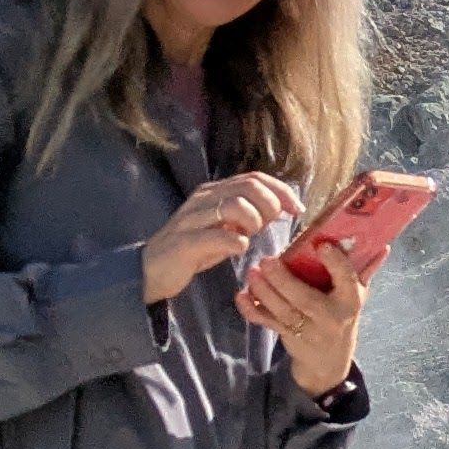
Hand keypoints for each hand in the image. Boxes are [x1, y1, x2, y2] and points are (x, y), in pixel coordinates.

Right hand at [141, 171, 300, 304]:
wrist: (150, 270)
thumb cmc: (194, 249)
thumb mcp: (223, 227)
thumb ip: (248, 215)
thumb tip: (281, 207)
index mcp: (213, 192)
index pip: (254, 178)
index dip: (281, 190)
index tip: (297, 208)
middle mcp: (202, 199)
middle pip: (249, 187)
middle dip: (270, 205)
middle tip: (269, 225)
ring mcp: (192, 219)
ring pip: (235, 205)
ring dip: (253, 222)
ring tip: (249, 236)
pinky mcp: (185, 243)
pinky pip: (218, 236)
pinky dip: (237, 242)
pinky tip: (238, 249)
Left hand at [244, 234, 364, 396]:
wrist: (329, 362)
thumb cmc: (343, 318)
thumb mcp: (358, 297)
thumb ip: (365, 270)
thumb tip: (382, 245)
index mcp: (350, 301)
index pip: (346, 280)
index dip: (335, 263)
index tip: (321, 244)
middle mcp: (328, 316)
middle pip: (304, 298)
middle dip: (284, 279)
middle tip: (267, 260)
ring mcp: (306, 329)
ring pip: (282, 310)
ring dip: (264, 292)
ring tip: (252, 273)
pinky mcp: (287, 336)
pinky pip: (267, 323)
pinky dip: (251, 311)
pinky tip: (240, 296)